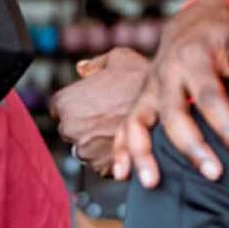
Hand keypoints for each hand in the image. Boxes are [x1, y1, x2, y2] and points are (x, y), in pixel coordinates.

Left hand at [52, 47, 149, 175]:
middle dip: (85, 125)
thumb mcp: (118, 59)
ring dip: (97, 144)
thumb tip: (82, 69)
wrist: (170, 107)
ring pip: (86, 150)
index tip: (93, 104)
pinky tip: (127, 143)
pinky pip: (101, 165)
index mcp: (65, 102)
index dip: (77, 105)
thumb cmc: (141, 80)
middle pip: (70, 131)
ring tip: (119, 129)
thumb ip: (95, 65)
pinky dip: (111, 159)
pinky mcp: (102, 168)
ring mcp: (86, 151)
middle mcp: (70, 129)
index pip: (58, 109)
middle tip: (109, 115)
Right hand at [116, 0, 228, 188]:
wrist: (191, 22)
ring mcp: (149, 88)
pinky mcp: (140, 99)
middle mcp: (165, 74)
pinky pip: (124, 126)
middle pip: (174, 115)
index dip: (227, 126)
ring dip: (142, 154)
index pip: (209, 96)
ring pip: (138, 122)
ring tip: (153, 184)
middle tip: (214, 175)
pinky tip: (123, 176)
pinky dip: (121, 150)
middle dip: (192, 147)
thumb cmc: (223, 37)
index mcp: (193, 58)